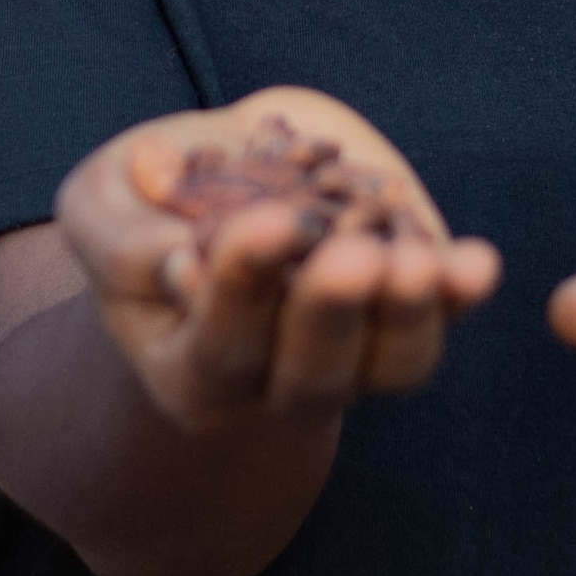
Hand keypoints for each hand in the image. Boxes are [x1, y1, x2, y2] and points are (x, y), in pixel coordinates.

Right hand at [57, 88, 502, 434]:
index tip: (267, 220)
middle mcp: (275, 383)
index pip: (220, 341)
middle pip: (312, 371)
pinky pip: (438, 324)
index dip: (243, 282)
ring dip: (410, 315)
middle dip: (332, 309)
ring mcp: (351, 358)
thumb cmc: (148, 206)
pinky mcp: (403, 315)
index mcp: (189, 369)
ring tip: (418, 262)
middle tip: (351, 255)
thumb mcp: (101, 205)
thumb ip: (122, 236)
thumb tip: (176, 251)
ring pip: (390, 364)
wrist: (225, 192)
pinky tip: (474, 263)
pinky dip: (458, 295)